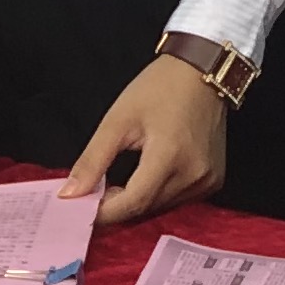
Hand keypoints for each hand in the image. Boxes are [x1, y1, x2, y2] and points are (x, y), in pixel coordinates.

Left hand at [63, 56, 228, 226]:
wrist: (203, 71)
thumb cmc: (159, 88)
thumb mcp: (118, 119)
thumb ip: (93, 160)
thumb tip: (70, 194)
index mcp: (170, 156)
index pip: (133, 203)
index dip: (104, 212)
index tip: (81, 208)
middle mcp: (194, 174)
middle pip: (146, 207)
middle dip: (117, 205)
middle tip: (95, 192)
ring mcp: (208, 180)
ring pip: (161, 207)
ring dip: (136, 201)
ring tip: (117, 184)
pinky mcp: (215, 180)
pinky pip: (178, 199)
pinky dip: (156, 195)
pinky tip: (145, 178)